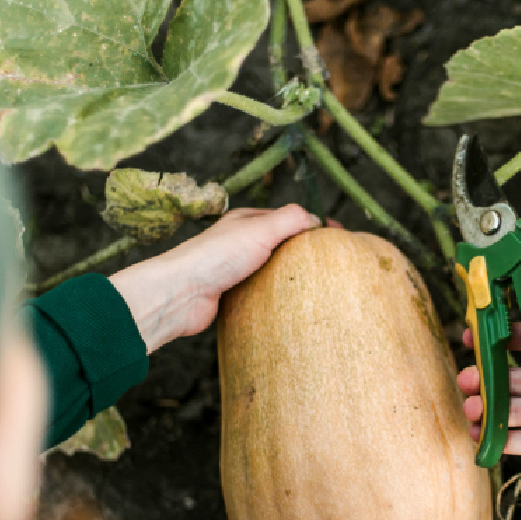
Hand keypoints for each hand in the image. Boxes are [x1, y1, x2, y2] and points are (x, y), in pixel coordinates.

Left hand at [109, 204, 336, 352]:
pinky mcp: (233, 294)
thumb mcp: (260, 228)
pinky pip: (263, 292)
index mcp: (248, 221)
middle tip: (333, 262)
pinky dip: (277, 295)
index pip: (289, 218)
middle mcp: (242, 242)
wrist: (182, 294)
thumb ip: (290, 219)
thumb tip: (315, 219)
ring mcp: (237, 269)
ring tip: (317, 284)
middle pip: (283, 245)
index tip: (338, 236)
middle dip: (306, 251)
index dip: (314, 226)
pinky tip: (290, 302)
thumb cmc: (216, 256)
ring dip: (292, 276)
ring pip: (274, 270)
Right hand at [456, 248, 520, 456]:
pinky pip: (518, 435)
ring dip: (488, 406)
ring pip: (515, 405)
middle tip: (467, 378)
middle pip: (518, 373)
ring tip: (471, 409)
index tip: (475, 335)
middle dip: (489, 376)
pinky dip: (498, 434)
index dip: (502, 334)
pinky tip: (480, 432)